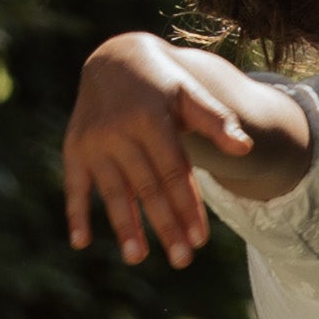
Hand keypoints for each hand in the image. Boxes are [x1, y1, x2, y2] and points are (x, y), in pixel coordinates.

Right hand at [63, 34, 276, 268]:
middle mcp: (119, 132)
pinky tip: (82, 243)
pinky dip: (76, 213)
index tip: (200, 240)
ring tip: (138, 257)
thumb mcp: (190, 93)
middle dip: (165, 225)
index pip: (173, 172)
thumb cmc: (163, 84)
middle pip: (147, 187)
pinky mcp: (74, 148)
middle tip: (182, 260)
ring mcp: (93, 142)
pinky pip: (74, 186)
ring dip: (125, 226)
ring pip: (113, 192)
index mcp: (150, 119)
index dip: (188, 207)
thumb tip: (244, 148)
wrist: (115, 58)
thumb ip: (216, 120)